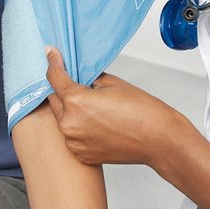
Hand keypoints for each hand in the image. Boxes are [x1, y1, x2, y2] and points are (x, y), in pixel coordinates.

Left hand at [45, 49, 175, 166]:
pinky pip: (72, 136)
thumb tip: (79, 77)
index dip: (53, 62)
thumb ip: (89, 78)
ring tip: (95, 109)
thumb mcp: (112, 83)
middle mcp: (69, 123)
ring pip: (62, 119)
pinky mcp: (81, 154)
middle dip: (63, 90)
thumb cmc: (141, 111)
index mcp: (75, 101)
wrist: (158, 139)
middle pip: (54, 99)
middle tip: (80, 85)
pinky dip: (79, 128)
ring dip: (70, 111)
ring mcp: (74, 142)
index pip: (54, 77)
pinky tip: (98, 124)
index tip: (51, 54)